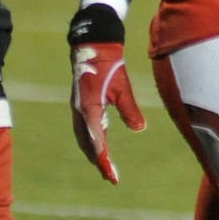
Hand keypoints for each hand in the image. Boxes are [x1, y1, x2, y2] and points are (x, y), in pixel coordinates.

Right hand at [69, 6, 145, 184]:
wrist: (94, 42)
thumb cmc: (109, 63)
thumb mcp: (122, 86)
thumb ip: (129, 109)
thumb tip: (140, 129)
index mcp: (88, 108)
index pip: (96, 142)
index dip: (104, 160)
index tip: (112, 176)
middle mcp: (79, 111)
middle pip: (87, 143)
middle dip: (98, 160)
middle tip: (111, 176)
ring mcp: (78, 107)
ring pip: (84, 136)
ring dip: (93, 151)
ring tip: (105, 165)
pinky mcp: (81, 102)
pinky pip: (85, 126)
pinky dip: (92, 138)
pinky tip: (100, 143)